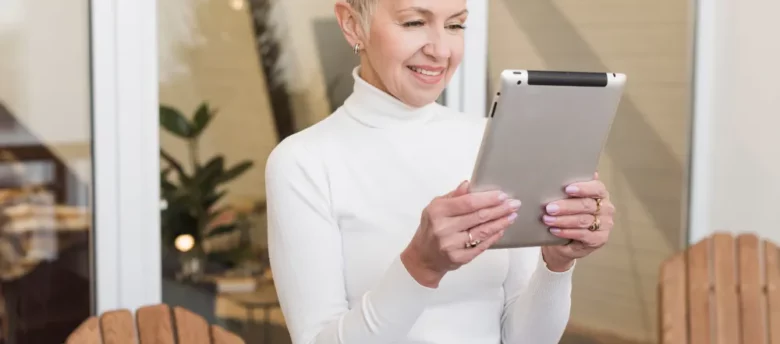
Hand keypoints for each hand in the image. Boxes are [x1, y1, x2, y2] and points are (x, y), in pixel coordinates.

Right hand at [401, 181, 520, 287]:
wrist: (423, 257)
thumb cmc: (431, 228)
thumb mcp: (435, 208)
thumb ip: (453, 196)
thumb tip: (468, 184)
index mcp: (437, 211)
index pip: (468, 202)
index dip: (487, 199)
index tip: (502, 195)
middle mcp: (443, 228)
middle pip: (478, 216)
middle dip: (499, 209)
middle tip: (514, 204)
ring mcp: (451, 245)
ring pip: (482, 231)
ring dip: (500, 223)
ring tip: (512, 216)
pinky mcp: (459, 258)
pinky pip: (481, 246)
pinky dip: (493, 237)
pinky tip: (501, 229)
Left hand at [541, 172, 614, 271]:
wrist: (566, 240)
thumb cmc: (568, 214)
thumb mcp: (568, 199)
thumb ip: (570, 187)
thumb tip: (564, 170)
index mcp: (601, 194)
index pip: (597, 188)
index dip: (583, 188)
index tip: (567, 189)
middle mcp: (606, 208)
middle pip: (587, 205)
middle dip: (566, 206)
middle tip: (549, 208)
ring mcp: (605, 224)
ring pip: (583, 220)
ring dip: (563, 220)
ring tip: (547, 219)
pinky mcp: (599, 239)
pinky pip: (582, 234)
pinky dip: (567, 232)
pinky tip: (554, 230)